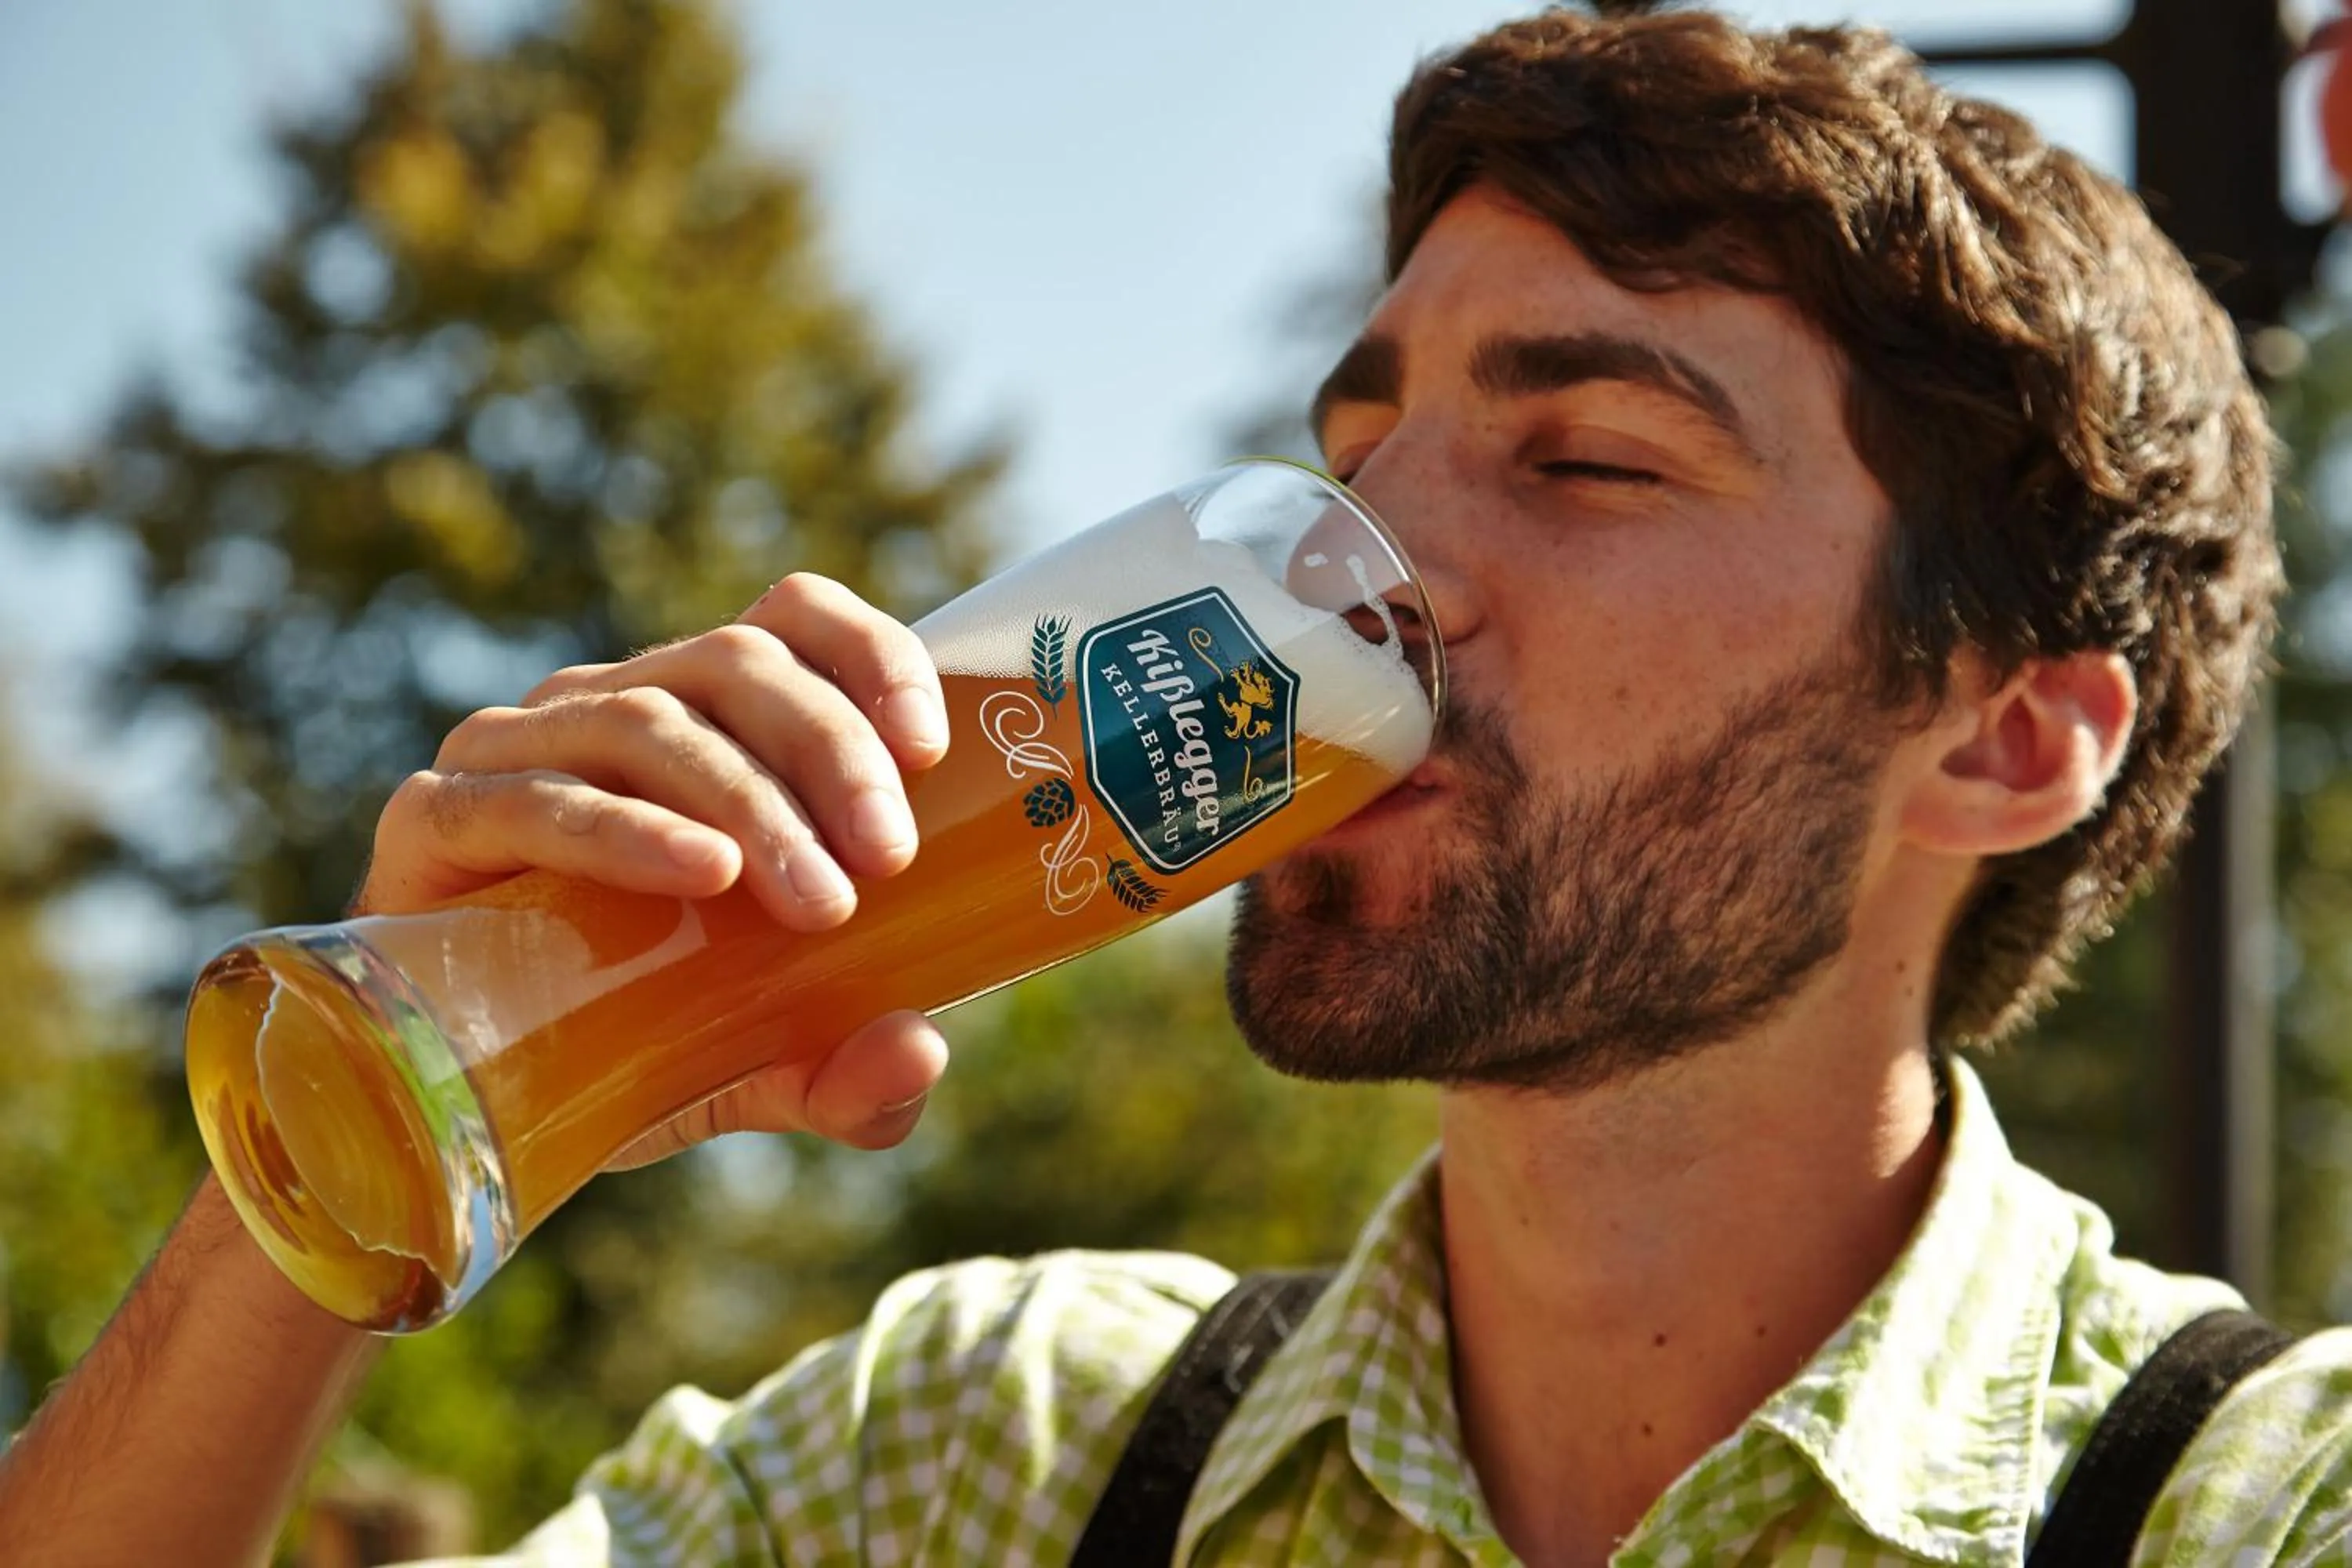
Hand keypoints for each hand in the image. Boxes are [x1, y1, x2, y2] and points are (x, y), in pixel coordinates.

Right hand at [355, 573, 953, 1163]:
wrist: (460, 1097)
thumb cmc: (634, 1039)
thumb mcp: (765, 1061)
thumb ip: (850, 1071)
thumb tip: (917, 1052)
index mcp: (709, 718)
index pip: (794, 618)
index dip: (869, 654)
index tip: (929, 749)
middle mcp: (615, 705)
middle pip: (737, 662)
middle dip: (830, 751)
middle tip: (887, 858)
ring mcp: (520, 748)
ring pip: (650, 721)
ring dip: (749, 803)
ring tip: (817, 900)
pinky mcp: (440, 816)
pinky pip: (539, 798)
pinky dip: (628, 830)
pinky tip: (701, 872)